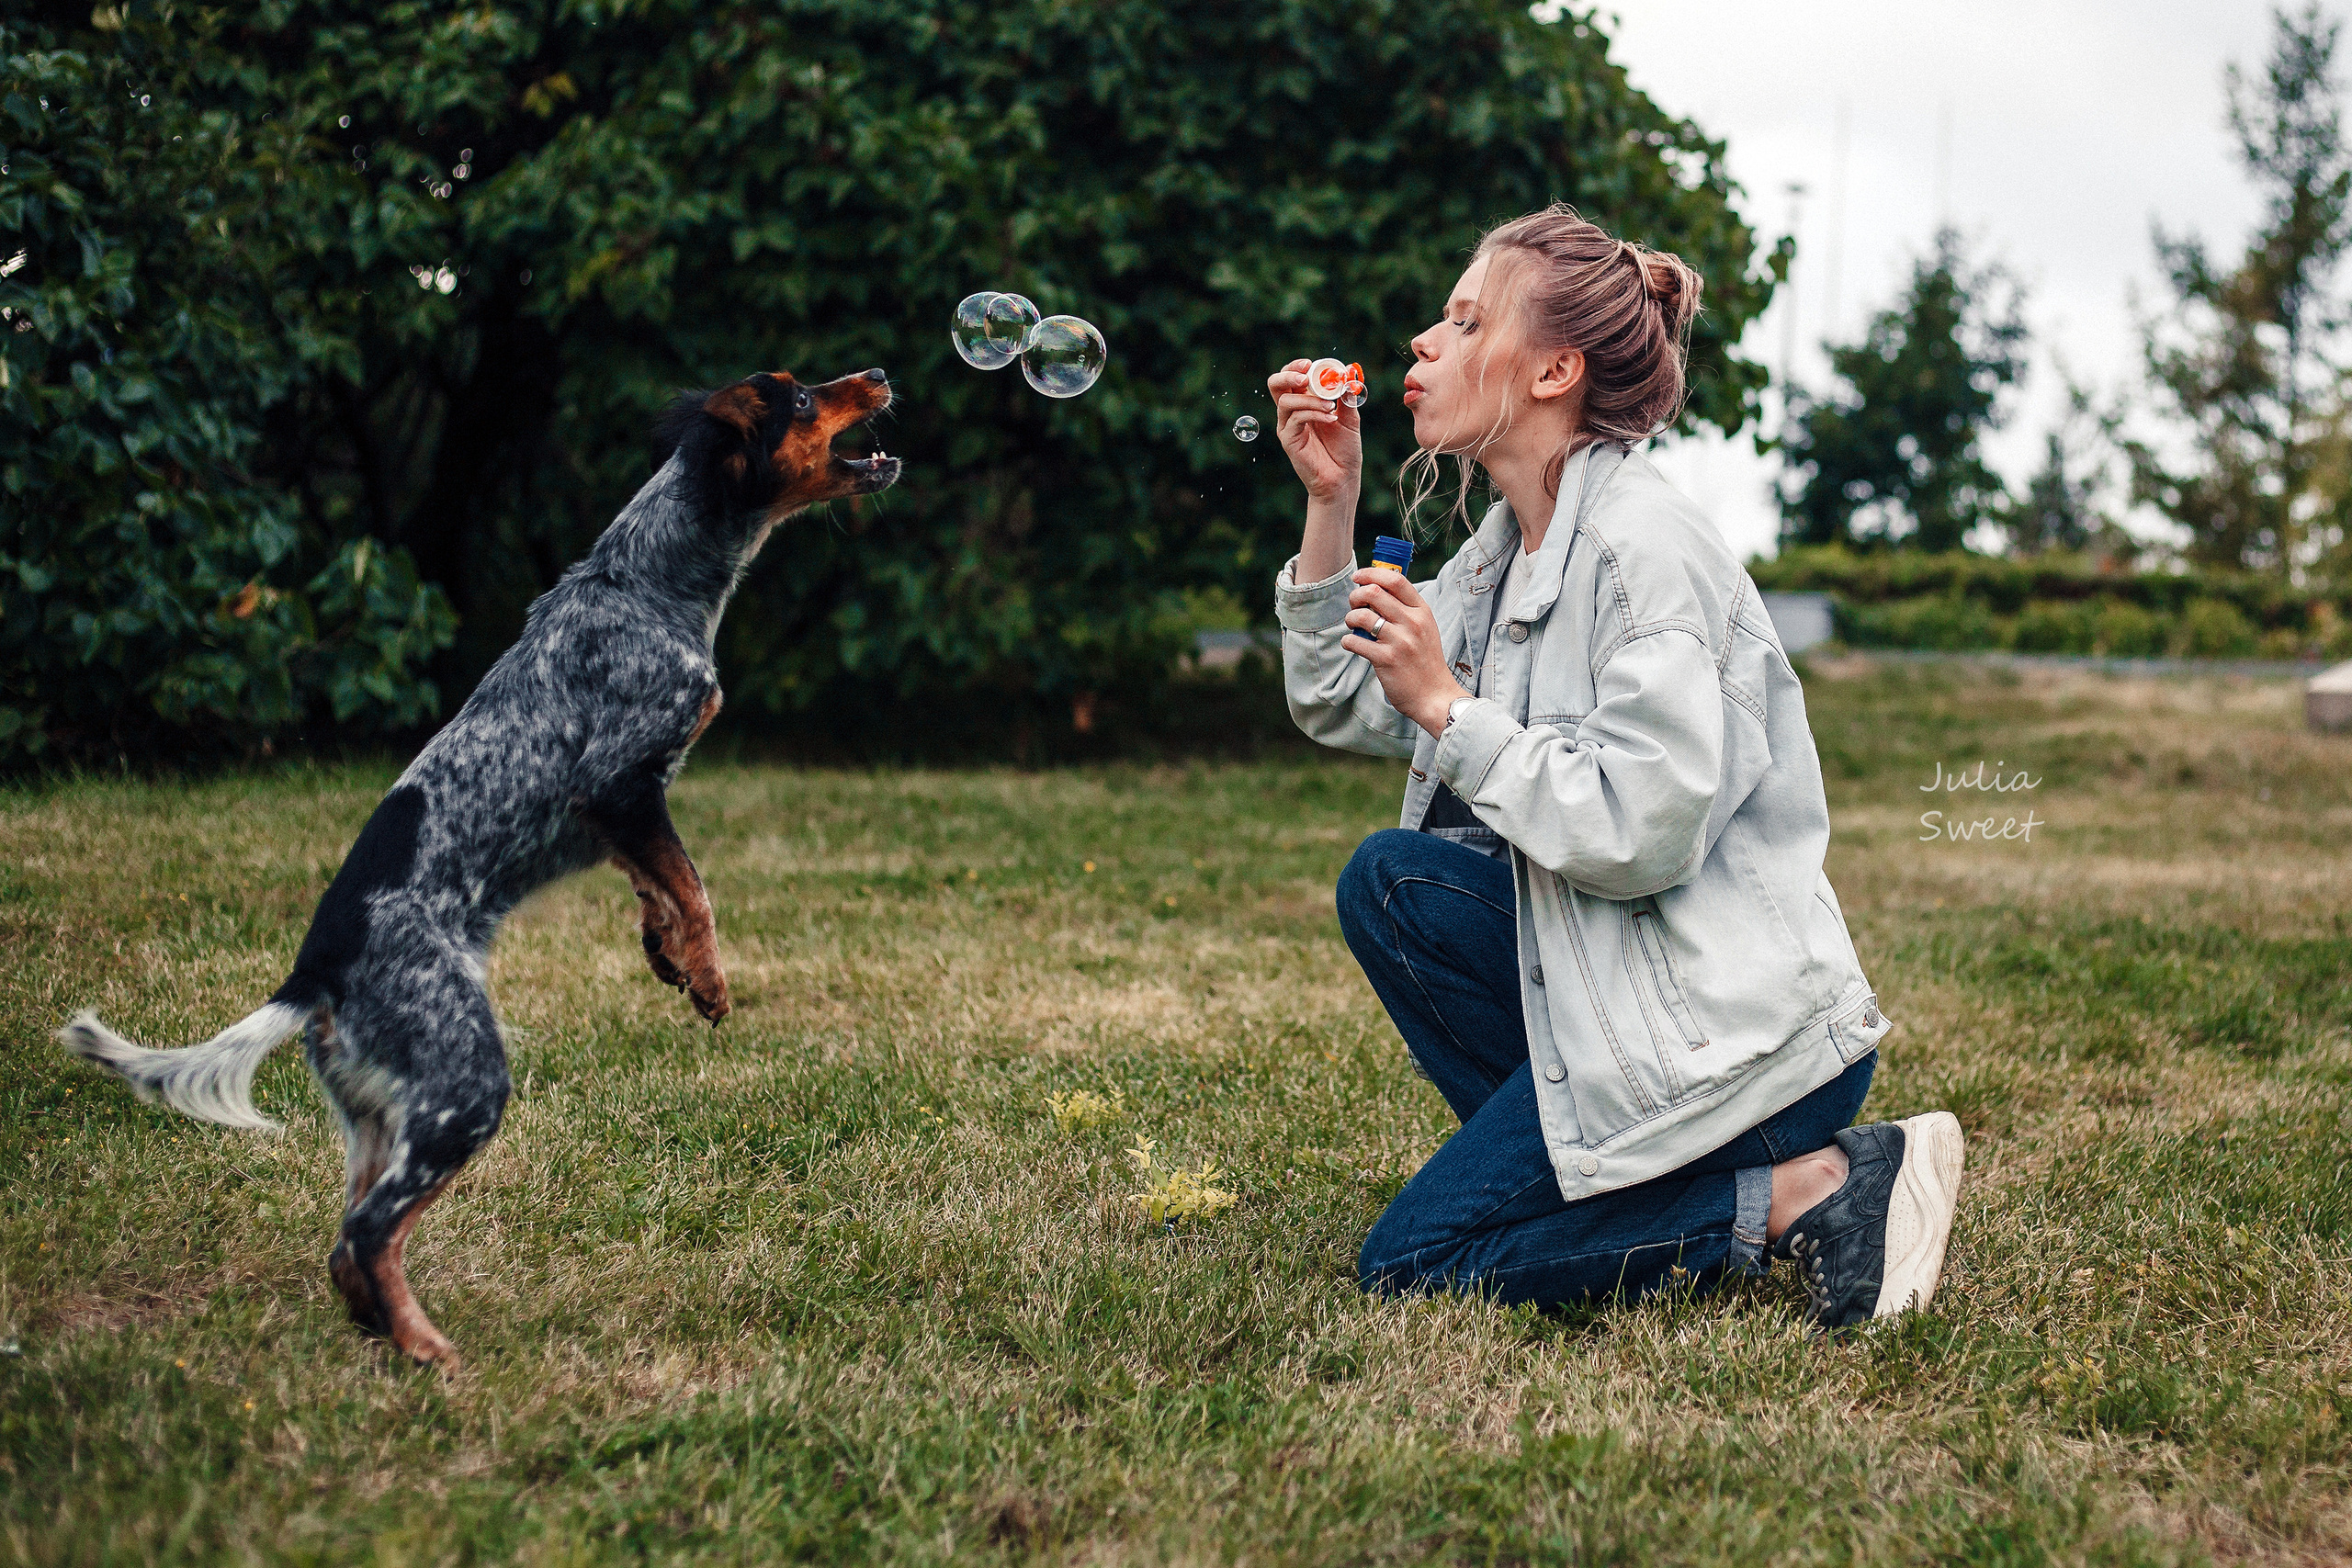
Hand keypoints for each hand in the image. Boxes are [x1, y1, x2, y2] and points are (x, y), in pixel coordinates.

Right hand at [1267, 360, 1361, 502]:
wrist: (1343, 478)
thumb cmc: (1345, 450)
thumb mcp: (1350, 418)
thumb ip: (1347, 397)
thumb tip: (1350, 373)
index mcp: (1304, 403)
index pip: (1292, 378)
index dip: (1297, 366)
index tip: (1311, 363)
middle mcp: (1292, 413)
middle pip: (1276, 384)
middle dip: (1288, 374)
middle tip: (1305, 374)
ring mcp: (1288, 426)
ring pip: (1285, 401)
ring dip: (1309, 398)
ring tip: (1331, 406)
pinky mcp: (1288, 440)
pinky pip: (1296, 418)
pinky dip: (1314, 413)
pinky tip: (1330, 418)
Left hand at [1342, 569, 1469, 736]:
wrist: (1434, 695)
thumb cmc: (1425, 661)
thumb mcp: (1425, 629)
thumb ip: (1406, 609)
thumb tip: (1376, 590)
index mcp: (1422, 611)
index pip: (1395, 580)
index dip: (1371, 574)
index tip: (1358, 577)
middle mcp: (1412, 623)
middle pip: (1374, 593)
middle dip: (1356, 595)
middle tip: (1354, 605)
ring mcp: (1400, 641)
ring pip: (1361, 616)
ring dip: (1350, 618)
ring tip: (1352, 626)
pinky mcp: (1386, 660)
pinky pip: (1355, 641)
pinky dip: (1348, 641)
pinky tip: (1351, 644)